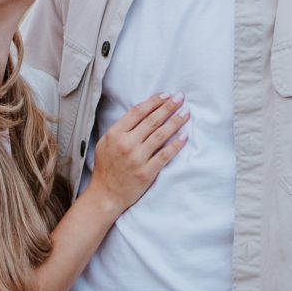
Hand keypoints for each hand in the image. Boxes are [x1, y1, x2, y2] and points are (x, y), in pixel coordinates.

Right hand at [89, 94, 188, 215]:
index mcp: (115, 134)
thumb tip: (142, 112)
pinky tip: (185, 136)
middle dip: (168, 107)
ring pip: (160, 135)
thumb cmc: (106, 168)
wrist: (105, 195)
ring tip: (186, 112)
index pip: (138, 112)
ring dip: (175, 122)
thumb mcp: (106, 142)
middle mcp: (126, 144)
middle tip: (181, 97)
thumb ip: (121, 128)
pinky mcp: (146, 172)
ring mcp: (137, 158)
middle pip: (152, 121)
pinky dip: (176, 144)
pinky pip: (165, 155)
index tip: (166, 95)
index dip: (153, 102)